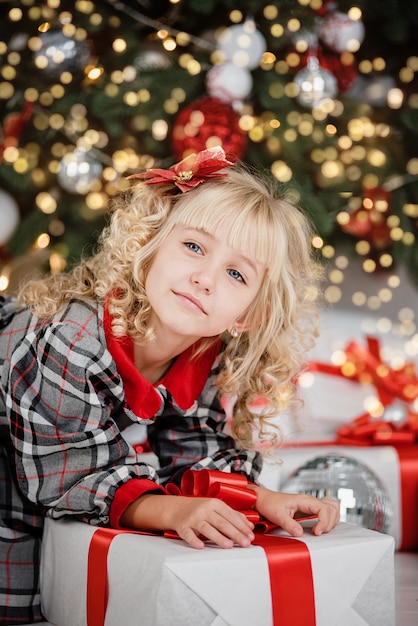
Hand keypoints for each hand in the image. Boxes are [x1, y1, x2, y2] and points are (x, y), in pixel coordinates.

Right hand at [120, 494, 254, 549]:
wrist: (177, 508)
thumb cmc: (201, 509)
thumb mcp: (216, 507)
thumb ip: (233, 515)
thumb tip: (250, 526)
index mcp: (214, 503)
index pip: (231, 515)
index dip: (242, 526)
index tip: (251, 536)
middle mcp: (204, 509)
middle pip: (222, 522)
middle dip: (235, 533)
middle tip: (246, 543)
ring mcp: (193, 518)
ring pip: (207, 528)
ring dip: (218, 537)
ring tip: (229, 546)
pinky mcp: (182, 526)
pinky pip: (188, 534)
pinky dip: (194, 540)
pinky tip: (201, 546)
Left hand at [251, 485, 339, 537]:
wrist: (263, 499)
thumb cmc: (269, 504)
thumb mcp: (278, 515)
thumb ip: (289, 524)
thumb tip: (300, 533)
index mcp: (304, 500)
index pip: (324, 508)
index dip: (324, 522)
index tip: (316, 532)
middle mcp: (310, 501)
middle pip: (332, 508)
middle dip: (329, 522)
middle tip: (318, 532)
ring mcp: (311, 504)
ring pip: (332, 508)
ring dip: (331, 520)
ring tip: (321, 530)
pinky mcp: (310, 509)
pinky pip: (326, 510)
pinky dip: (329, 518)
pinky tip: (321, 526)